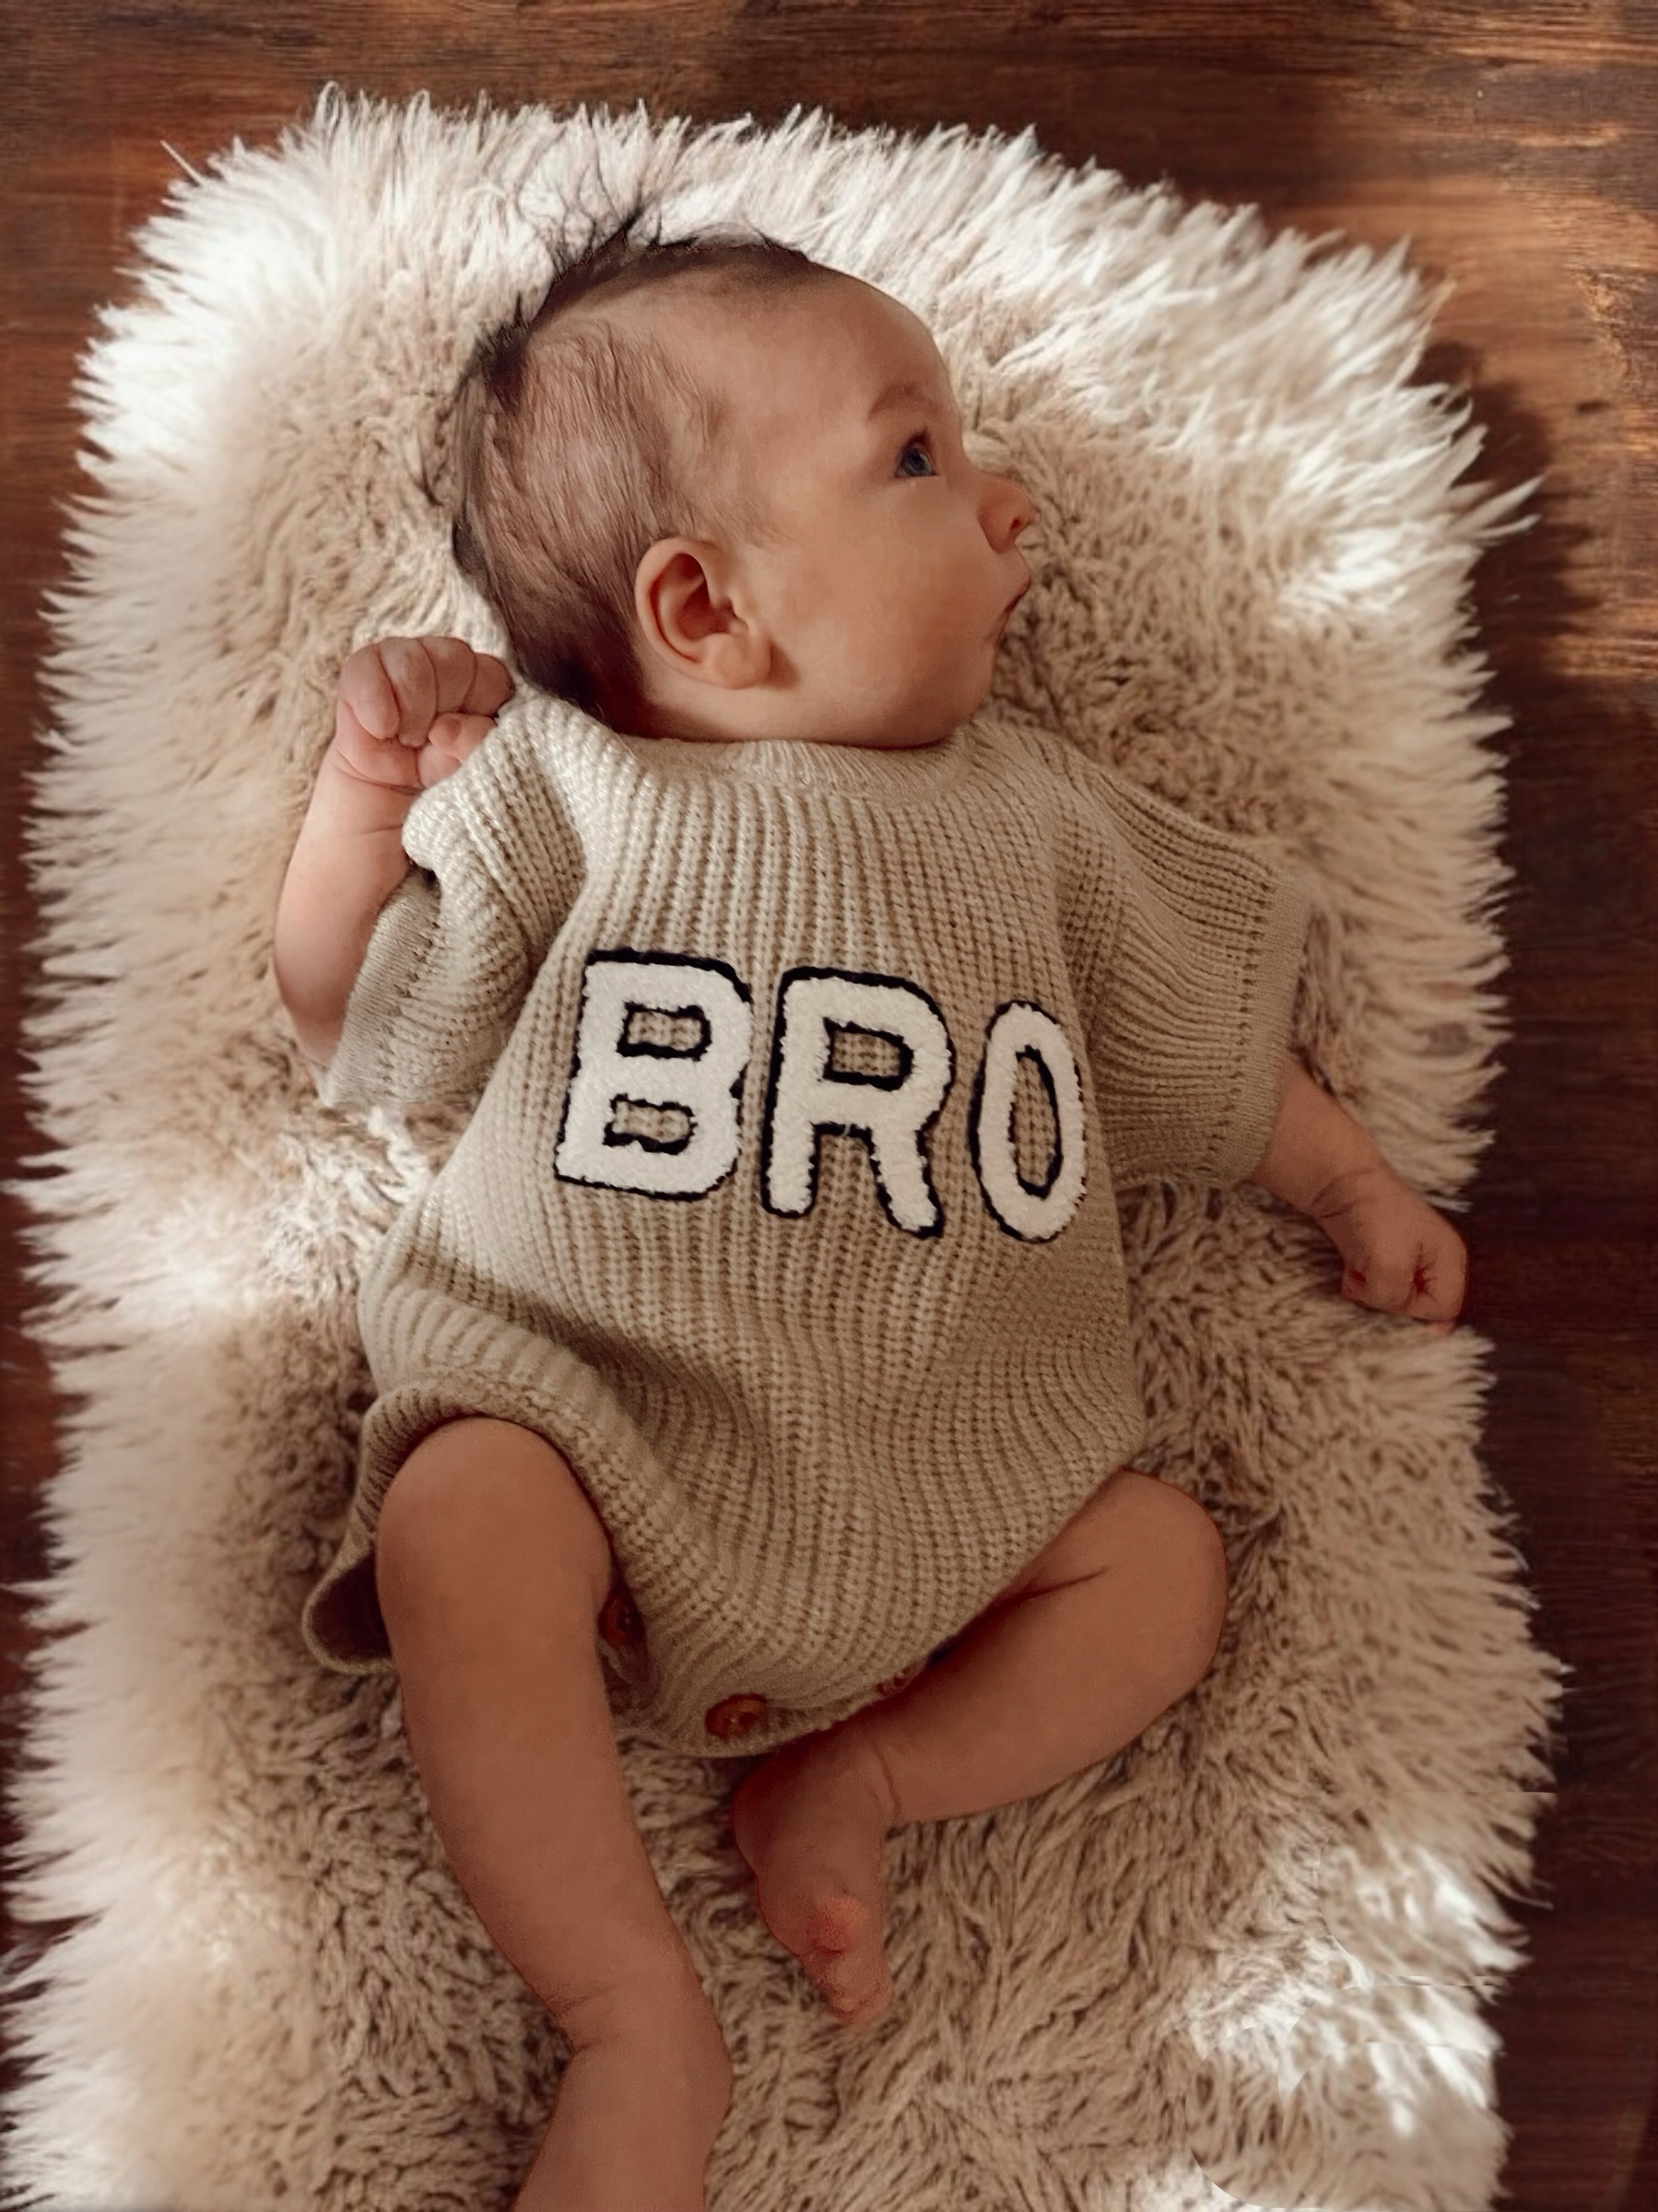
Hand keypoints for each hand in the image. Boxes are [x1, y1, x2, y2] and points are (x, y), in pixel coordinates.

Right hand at [330, 635, 514, 795]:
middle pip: (454, 656)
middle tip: (429, 741)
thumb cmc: (443, 782)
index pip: (493, 673)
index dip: (478, 708)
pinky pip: (367, 664)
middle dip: (442, 706)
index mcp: (485, 685)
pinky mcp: (365, 669)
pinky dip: (375, 701)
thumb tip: (444, 728)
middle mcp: (448, 665)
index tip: (461, 741)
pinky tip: (381, 729)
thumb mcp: (472, 770)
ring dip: (410, 706)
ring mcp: (404, 661)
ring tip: (407, 739)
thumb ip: (475, 744)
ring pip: (411, 656)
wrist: (391, 804)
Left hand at [1310, 1161, 1467, 1334]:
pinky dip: (1360, 1284)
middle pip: (1418, 1307)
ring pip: (1394, 1299)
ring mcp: (1408, 1260)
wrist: (1339, 1183)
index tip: (1389, 1286)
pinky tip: (1351, 1267)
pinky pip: (1376, 1289)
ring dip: (1370, 1291)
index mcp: (1450, 1259)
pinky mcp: (1382, 1259)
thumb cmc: (1372, 1217)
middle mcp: (1435, 1262)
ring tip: (1359, 1267)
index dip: (1413, 1308)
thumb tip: (1386, 1303)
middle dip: (1389, 1298)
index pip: (1444, 1309)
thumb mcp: (1388, 1266)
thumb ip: (1393, 1297)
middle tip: (1370, 1276)